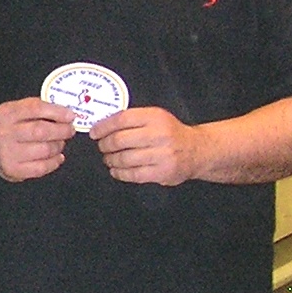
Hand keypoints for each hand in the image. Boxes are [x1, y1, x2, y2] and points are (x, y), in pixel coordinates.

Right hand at [0, 98, 74, 180]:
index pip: (35, 108)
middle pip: (41, 131)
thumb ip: (38, 109)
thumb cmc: (10, 127)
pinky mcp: (12, 169)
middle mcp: (4, 132)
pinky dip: (54, 162)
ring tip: (59, 143)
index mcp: (6, 113)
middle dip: (62, 131)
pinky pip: (42, 167)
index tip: (70, 115)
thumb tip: (66, 113)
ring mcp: (7, 153)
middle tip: (69, 130)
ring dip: (58, 146)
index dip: (57, 111)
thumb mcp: (17, 111)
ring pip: (45, 150)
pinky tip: (57, 157)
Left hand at [92, 106, 206, 184]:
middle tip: (102, 147)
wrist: (197, 150)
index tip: (94, 132)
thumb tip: (103, 125)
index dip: (103, 127)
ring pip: (124, 159)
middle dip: (105, 145)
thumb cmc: (171, 133)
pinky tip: (116, 170)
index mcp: (155, 117)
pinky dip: (119, 173)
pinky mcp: (162, 172)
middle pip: (119, 140)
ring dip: (111, 160)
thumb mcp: (156, 117)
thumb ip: (133, 119)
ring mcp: (162, 155)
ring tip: (109, 158)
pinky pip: (133, 175)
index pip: (121, 119)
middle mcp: (159, 135)